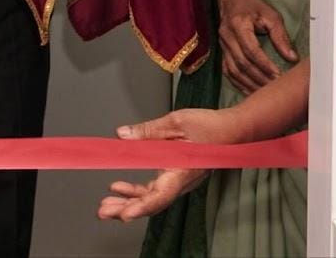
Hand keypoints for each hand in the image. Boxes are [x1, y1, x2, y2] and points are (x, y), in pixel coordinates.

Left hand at [97, 107, 250, 220]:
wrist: (231, 130)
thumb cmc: (211, 127)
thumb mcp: (177, 122)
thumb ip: (148, 130)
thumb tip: (123, 135)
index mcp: (183, 170)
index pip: (161, 195)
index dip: (142, 206)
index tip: (125, 214)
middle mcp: (181, 181)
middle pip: (152, 202)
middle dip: (126, 208)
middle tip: (103, 212)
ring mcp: (178, 180)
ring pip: (151, 198)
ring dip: (128, 202)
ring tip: (106, 204)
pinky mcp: (174, 176)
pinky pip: (153, 189)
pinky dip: (136, 191)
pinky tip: (118, 188)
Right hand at [217, 0, 298, 94]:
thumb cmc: (253, 5)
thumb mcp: (271, 15)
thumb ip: (280, 36)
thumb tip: (292, 58)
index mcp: (238, 25)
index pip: (251, 50)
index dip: (264, 64)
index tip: (278, 75)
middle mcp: (227, 36)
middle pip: (242, 63)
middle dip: (259, 77)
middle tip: (275, 87)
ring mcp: (222, 45)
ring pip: (233, 70)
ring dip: (249, 83)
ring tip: (264, 93)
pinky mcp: (221, 51)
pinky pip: (227, 71)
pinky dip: (238, 83)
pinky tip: (249, 90)